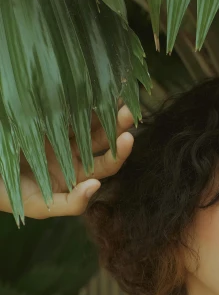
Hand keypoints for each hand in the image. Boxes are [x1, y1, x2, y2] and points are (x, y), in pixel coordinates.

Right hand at [1, 102, 134, 218]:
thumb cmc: (10, 195)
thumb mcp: (40, 206)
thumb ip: (71, 203)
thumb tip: (97, 186)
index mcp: (77, 175)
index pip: (105, 164)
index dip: (118, 153)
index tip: (127, 138)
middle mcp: (74, 154)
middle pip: (102, 139)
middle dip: (118, 126)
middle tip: (130, 112)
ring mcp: (61, 133)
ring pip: (88, 120)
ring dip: (104, 108)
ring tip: (119, 94)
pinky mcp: (46, 117)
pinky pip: (67, 107)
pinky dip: (81, 99)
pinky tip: (93, 88)